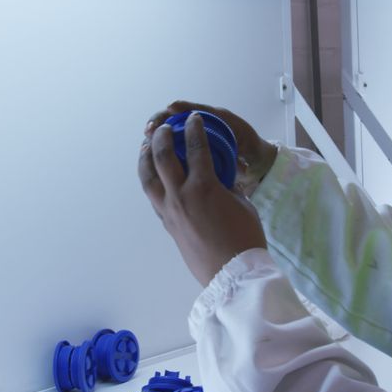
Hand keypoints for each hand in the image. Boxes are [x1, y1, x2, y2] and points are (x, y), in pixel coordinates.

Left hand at [139, 112, 267, 285]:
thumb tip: (217, 177)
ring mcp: (170, 211)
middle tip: (165, 126)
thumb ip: (226, 185)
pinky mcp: (167, 224)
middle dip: (162, 136)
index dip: (194, 128)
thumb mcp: (241, 203)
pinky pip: (153, 196)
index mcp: (204, 186)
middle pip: (162, 156)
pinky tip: (154, 176)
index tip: (193, 118)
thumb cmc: (245, 238)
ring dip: (146, 158)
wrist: (232, 273)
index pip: (196, 147)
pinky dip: (151, 180)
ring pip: (148, 177)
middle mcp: (181, 196)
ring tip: (147, 146)